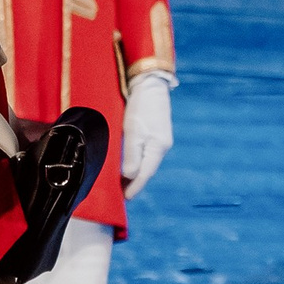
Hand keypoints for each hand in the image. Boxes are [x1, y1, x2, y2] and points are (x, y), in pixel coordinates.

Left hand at [120, 73, 174, 199]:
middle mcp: (162, 146)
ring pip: (146, 161)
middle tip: (121, 193)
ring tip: (123, 181)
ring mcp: (160, 140)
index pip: (145, 174)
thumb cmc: (141, 107)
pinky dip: (138, 161)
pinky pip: (146, 153)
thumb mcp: (133, 131)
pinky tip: (130, 162)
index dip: (135, 187)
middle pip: (147, 169)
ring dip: (136, 172)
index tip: (126, 198)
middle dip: (135, 182)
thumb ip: (132, 154)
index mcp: (158, 147)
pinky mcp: (155, 133)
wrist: (150, 84)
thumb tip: (129, 176)